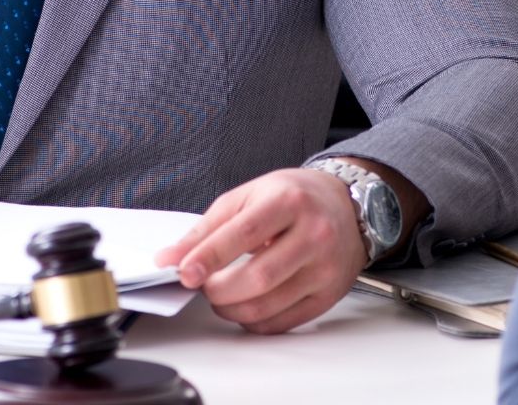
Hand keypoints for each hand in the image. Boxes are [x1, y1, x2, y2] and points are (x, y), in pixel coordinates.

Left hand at [154, 168, 366, 333]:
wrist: (347, 206)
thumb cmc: (294, 198)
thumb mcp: (248, 196)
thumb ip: (207, 228)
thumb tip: (170, 258)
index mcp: (289, 201)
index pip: (244, 233)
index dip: (209, 256)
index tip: (184, 272)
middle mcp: (314, 234)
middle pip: (258, 277)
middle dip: (218, 289)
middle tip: (202, 285)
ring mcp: (325, 268)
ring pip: (268, 305)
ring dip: (231, 309)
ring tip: (220, 296)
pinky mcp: (329, 295)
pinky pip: (283, 322)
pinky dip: (254, 321)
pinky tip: (245, 307)